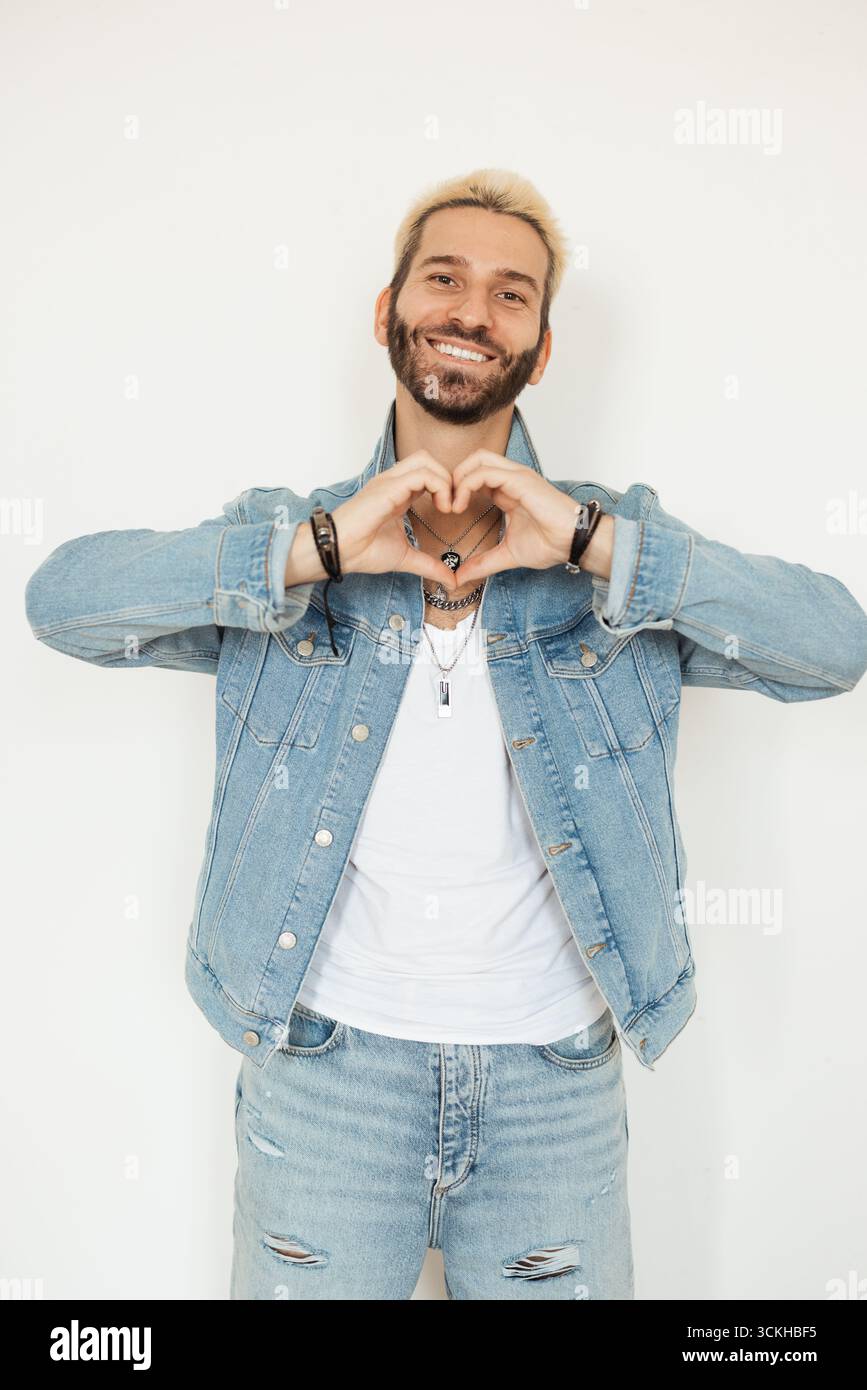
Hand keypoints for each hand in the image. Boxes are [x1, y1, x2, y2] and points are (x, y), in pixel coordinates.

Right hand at [330, 450, 459, 590]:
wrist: (338, 551)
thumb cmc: (362, 551)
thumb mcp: (406, 558)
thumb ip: (430, 566)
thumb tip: (451, 581)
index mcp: (398, 493)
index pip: (427, 474)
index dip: (445, 487)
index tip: (452, 512)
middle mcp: (394, 482)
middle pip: (427, 459)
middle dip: (447, 478)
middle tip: (453, 506)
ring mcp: (390, 482)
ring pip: (426, 460)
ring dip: (445, 481)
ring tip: (448, 507)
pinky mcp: (388, 487)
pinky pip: (421, 474)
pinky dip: (439, 486)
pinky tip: (442, 508)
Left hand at [449, 450, 613, 583]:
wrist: (573, 543)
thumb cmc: (550, 544)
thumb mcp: (507, 555)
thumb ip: (483, 563)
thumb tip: (460, 577)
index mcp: (508, 490)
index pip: (476, 475)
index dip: (458, 488)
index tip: (447, 511)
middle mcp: (511, 478)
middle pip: (474, 459)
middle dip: (455, 477)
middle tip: (445, 503)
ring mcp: (516, 476)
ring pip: (478, 460)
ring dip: (458, 479)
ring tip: (452, 504)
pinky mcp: (520, 480)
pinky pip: (485, 471)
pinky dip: (466, 484)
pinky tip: (460, 504)